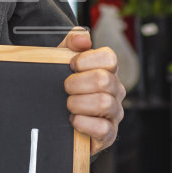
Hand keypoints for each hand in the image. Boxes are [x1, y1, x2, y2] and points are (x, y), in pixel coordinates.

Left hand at [59, 27, 124, 152]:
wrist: (56, 121)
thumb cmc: (63, 89)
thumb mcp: (60, 61)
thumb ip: (70, 43)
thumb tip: (83, 38)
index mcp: (107, 71)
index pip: (109, 58)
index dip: (86, 60)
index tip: (71, 65)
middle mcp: (115, 91)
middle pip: (104, 80)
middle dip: (77, 83)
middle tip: (66, 88)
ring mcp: (114, 113)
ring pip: (103, 103)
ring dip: (78, 103)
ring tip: (68, 106)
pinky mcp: (109, 135)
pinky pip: (102, 128)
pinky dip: (83, 123)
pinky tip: (73, 121)